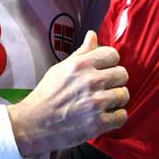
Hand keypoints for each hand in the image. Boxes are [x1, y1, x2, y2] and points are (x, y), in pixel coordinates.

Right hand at [9, 30, 127, 155]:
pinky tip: (106, 116)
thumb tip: (93, 35)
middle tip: (105, 88)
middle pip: (122, 74)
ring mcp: (96, 102)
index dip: (110, 62)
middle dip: (115, 81)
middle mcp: (90, 81)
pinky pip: (122, 116)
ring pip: (124, 94)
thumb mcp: (60, 68)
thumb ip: (81, 53)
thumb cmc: (46, 95)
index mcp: (80, 65)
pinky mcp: (98, 123)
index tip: (105, 70)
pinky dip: (116, 117)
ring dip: (116, 100)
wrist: (34, 123)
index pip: (113, 55)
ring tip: (104, 103)